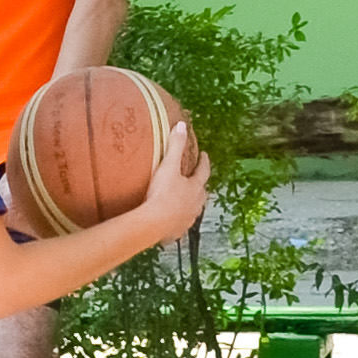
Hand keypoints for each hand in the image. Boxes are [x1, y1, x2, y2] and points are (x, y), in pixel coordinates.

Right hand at [137, 122, 213, 243]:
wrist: (154, 223)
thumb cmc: (162, 194)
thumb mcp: (168, 166)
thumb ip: (175, 146)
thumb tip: (182, 125)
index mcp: (195, 187)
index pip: (204, 172)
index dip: (204, 162)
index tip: (204, 155)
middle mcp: (196, 204)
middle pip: (201, 192)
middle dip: (199, 185)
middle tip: (194, 179)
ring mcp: (188, 218)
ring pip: (192, 209)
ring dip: (189, 203)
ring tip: (182, 200)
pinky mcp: (177, 231)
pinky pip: (179, 224)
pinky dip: (177, 220)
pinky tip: (170, 221)